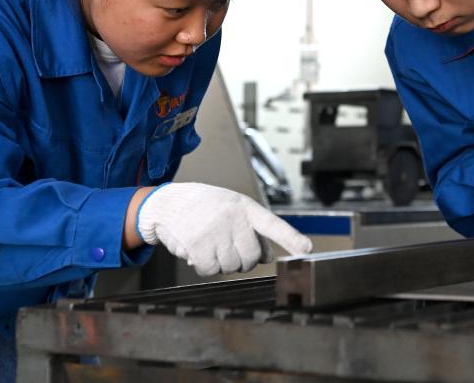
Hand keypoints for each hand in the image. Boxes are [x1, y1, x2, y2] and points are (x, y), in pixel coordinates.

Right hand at [136, 182, 312, 275]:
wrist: (167, 203)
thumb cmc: (204, 206)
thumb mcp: (232, 209)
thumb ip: (252, 230)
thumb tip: (268, 256)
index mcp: (245, 207)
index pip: (272, 224)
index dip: (290, 238)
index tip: (307, 250)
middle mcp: (232, 218)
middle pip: (251, 258)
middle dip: (243, 260)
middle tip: (228, 249)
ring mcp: (215, 231)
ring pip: (231, 266)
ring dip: (222, 263)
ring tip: (210, 243)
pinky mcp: (197, 244)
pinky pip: (210, 270)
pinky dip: (205, 267)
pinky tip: (198, 251)